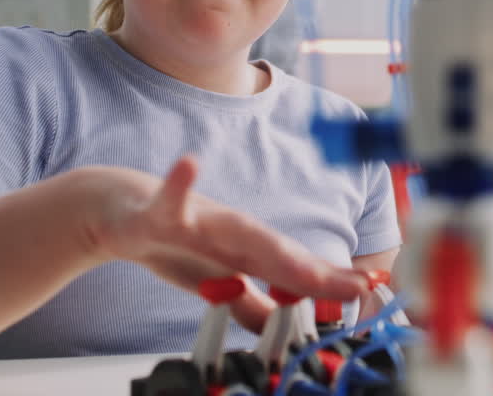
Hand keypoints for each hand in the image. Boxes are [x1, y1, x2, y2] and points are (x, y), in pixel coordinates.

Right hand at [90, 157, 369, 330]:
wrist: (122, 213)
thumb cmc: (173, 243)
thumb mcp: (219, 283)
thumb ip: (252, 304)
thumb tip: (288, 327)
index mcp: (246, 249)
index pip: (296, 268)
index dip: (332, 280)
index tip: (370, 288)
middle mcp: (231, 231)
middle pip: (278, 253)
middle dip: (316, 271)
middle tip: (354, 285)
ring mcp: (198, 219)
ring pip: (236, 230)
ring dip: (268, 244)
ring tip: (298, 263)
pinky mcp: (159, 212)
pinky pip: (167, 199)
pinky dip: (178, 183)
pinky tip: (188, 165)